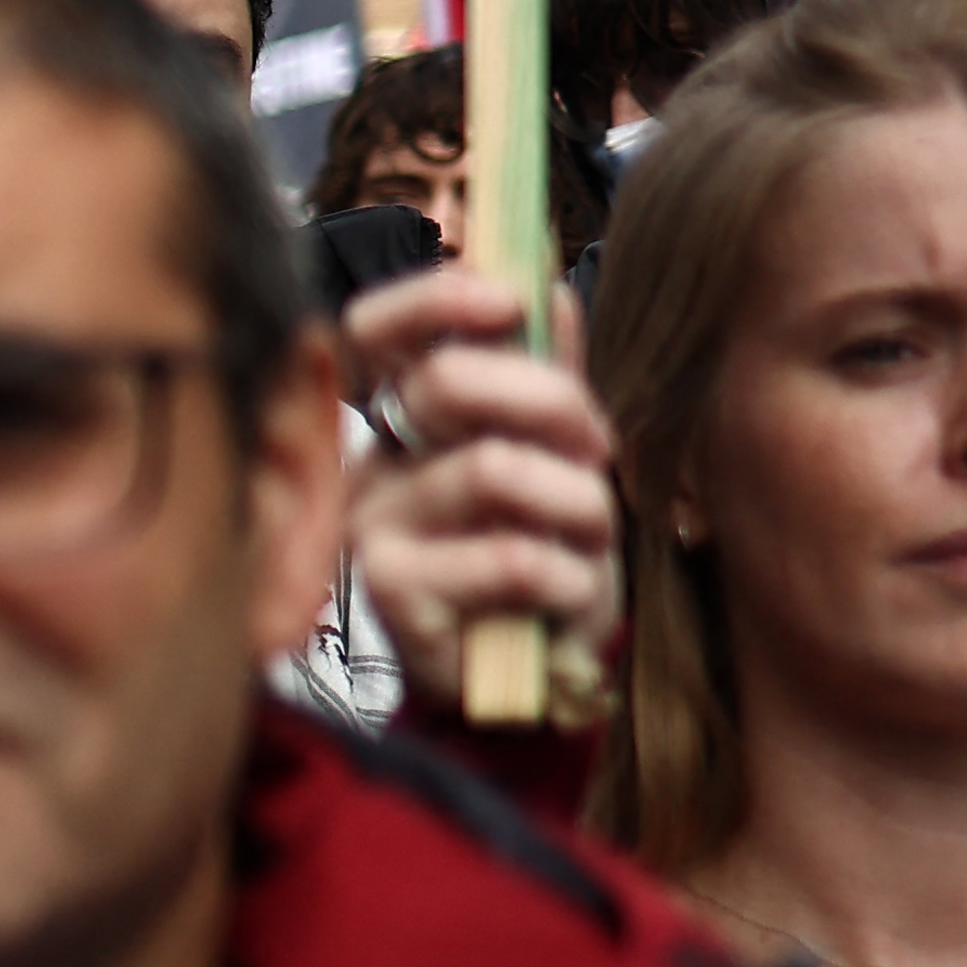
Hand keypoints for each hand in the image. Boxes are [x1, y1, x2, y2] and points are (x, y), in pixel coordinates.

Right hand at [339, 267, 619, 669]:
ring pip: (494, 469)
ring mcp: (372, 526)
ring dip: (578, 502)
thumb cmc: (542, 556)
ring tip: (591, 537)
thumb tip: (550, 290)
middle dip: (551, 402)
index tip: (509, 301)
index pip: (376, 330)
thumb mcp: (558, 457)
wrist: (533, 677)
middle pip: (447, 383)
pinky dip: (568, 575)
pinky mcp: (390, 592)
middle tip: (595, 447)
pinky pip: (506, 556)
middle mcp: (373, 463)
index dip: (436, 299)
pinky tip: (567, 596)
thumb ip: (549, 375)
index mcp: (404, 418)